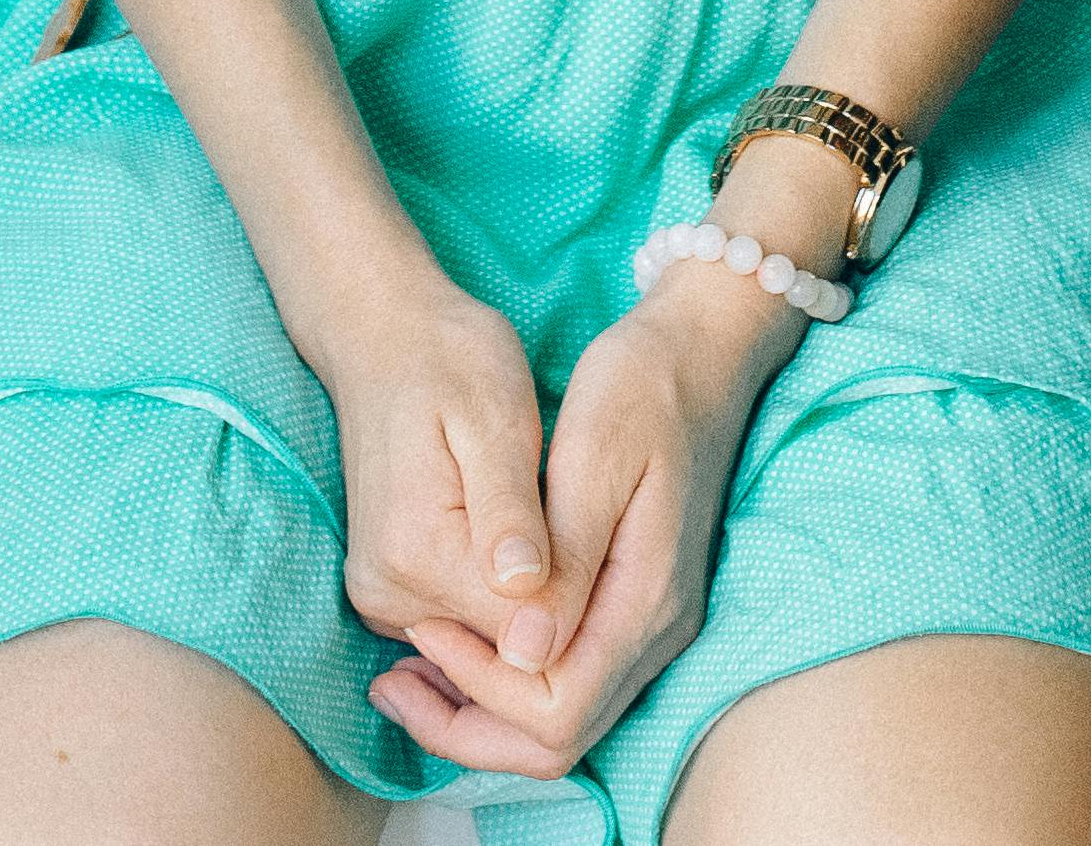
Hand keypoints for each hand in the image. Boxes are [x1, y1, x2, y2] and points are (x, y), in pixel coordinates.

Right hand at [294, 280, 566, 687]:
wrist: (381, 338)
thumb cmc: (451, 361)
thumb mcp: (497, 417)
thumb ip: (512, 513)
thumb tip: (531, 597)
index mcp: (417, 553)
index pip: (524, 637)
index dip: (583, 612)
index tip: (614, 556)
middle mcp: (388, 593)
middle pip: (504, 652)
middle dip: (561, 616)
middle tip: (598, 541)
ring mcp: (382, 598)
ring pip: (488, 644)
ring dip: (535, 610)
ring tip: (564, 533)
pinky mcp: (388, 592)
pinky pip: (464, 625)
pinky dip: (505, 602)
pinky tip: (533, 547)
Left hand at [372, 263, 791, 775]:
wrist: (701, 351)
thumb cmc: (641, 386)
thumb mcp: (592, 454)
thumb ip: (564, 559)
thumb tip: (523, 650)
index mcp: (648, 597)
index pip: (559, 709)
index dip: (479, 686)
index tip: (423, 629)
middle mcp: (657, 630)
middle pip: (559, 738)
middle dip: (467, 727)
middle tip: (389, 685)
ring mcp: (652, 624)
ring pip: (564, 720)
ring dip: (480, 711)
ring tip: (405, 674)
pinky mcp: (635, 607)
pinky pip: (570, 680)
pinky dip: (505, 681)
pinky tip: (453, 643)